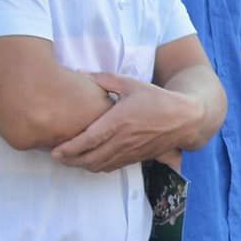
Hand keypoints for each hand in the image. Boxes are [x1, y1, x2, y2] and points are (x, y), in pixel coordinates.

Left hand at [51, 72, 204, 172]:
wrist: (185, 119)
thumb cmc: (157, 99)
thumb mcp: (131, 83)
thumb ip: (104, 79)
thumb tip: (81, 73)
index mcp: (119, 121)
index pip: (88, 140)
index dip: (69, 148)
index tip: (55, 150)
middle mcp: (123, 140)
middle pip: (90, 159)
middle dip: (71, 161)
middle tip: (57, 157)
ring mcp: (130, 152)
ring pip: (100, 166)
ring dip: (84, 165)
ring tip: (71, 160)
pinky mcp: (137, 158)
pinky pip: (113, 167)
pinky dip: (99, 166)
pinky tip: (92, 160)